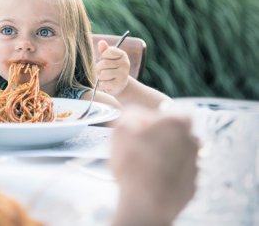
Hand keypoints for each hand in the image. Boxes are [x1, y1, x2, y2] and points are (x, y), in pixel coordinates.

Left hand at [96, 40, 129, 95]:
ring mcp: (123, 74)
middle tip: (101, 71)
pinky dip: (101, 85)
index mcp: (123, 55)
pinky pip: (104, 83)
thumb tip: (101, 42)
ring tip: (104, 77)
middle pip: (104, 63)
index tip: (105, 59)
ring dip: (100, 77)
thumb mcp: (107, 58)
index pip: (107, 52)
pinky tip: (106, 84)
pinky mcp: (120, 84)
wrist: (119, 85)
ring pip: (103, 74)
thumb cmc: (110, 68)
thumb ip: (104, 50)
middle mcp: (125, 63)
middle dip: (98, 68)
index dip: (103, 56)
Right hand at [110, 107, 198, 225]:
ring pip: (180, 153)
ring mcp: (195, 165)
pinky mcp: (192, 186)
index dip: (154, 119)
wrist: (145, 205)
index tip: (142, 128)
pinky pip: (180, 174)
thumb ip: (131, 114)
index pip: (169, 112)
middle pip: (177, 132)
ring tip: (146, 165)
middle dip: (162, 136)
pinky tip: (153, 179)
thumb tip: (137, 114)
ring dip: (166, 155)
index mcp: (177, 123)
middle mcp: (191, 141)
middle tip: (142, 146)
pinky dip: (169, 174)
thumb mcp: (121, 128)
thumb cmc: (133, 163)